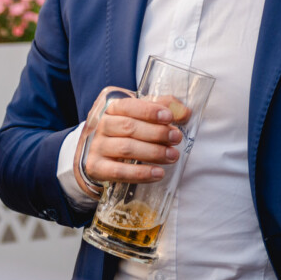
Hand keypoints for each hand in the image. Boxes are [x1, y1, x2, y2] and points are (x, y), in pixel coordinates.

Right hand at [73, 87, 190, 196]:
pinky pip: (119, 172)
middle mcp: (101, 126)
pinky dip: (141, 173)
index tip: (169, 117)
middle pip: (129, 127)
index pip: (129, 106)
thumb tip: (184, 112)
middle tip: (176, 138)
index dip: (149, 111)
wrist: (97, 154)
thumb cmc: (125, 131)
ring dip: (153, 153)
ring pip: (126, 148)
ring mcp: (97, 147)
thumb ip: (162, 108)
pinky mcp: (96, 167)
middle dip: (156, 133)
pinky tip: (158, 173)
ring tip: (173, 156)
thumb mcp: (140, 116)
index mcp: (112, 108)